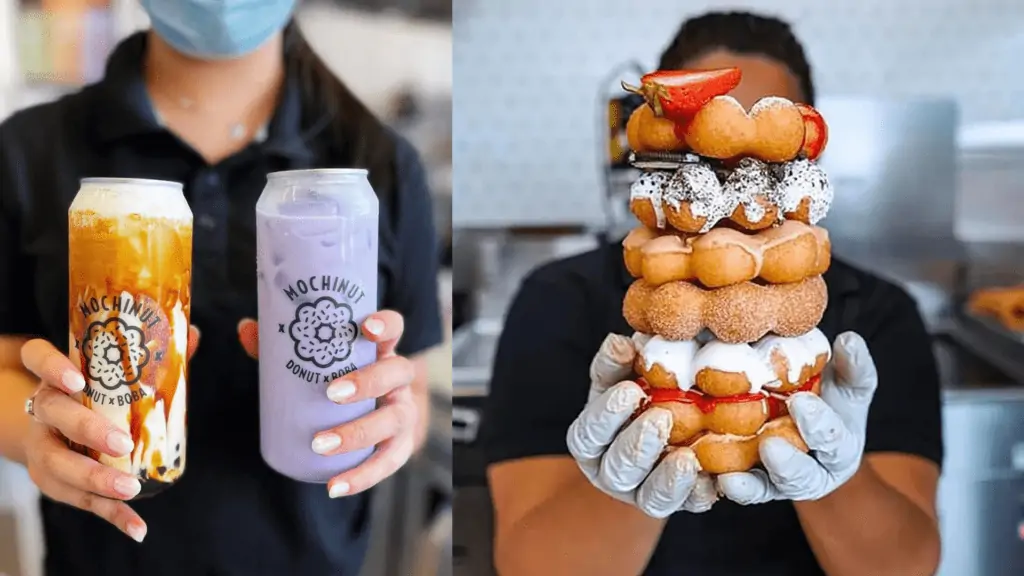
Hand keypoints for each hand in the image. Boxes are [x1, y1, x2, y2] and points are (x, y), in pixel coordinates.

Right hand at [19, 327, 199, 541]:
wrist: (53, 426)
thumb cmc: (94, 392)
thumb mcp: (112, 372)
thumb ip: (152, 355)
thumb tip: (195, 334)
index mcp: (56, 375)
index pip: (37, 357)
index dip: (52, 367)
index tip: (78, 380)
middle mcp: (43, 409)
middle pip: (53, 415)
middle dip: (86, 429)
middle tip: (122, 441)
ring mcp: (42, 447)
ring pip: (57, 464)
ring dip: (94, 478)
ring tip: (129, 489)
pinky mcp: (53, 481)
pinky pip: (79, 500)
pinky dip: (110, 515)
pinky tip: (137, 527)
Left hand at [238, 311, 417, 498]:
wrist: (374, 420)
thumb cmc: (341, 382)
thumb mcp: (319, 364)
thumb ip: (283, 347)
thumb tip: (246, 329)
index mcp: (381, 352)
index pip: (394, 329)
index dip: (386, 325)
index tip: (366, 328)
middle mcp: (399, 382)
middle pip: (397, 373)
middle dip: (368, 382)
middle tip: (332, 393)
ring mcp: (403, 414)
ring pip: (393, 421)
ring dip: (358, 433)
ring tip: (321, 444)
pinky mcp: (400, 447)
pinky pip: (387, 464)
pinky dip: (362, 477)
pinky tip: (335, 486)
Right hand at [566, 333, 717, 518]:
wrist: (667, 431)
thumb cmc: (638, 397)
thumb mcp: (621, 377)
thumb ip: (617, 363)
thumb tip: (619, 343)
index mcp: (591, 441)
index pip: (589, 433)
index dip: (607, 415)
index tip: (630, 390)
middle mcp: (610, 473)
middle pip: (617, 468)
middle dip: (638, 444)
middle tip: (662, 417)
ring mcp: (642, 494)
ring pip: (649, 497)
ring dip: (667, 478)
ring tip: (687, 456)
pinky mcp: (676, 504)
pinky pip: (687, 507)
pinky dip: (698, 495)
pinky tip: (711, 480)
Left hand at [717, 332, 877, 503]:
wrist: (807, 429)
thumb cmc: (830, 403)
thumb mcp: (847, 386)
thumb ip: (852, 366)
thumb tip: (850, 339)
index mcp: (840, 449)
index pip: (833, 439)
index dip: (818, 424)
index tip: (800, 402)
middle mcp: (813, 474)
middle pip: (803, 475)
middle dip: (788, 462)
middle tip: (770, 445)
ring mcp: (780, 484)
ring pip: (766, 489)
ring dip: (750, 485)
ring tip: (731, 477)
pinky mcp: (753, 486)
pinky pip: (740, 490)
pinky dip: (727, 487)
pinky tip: (712, 477)